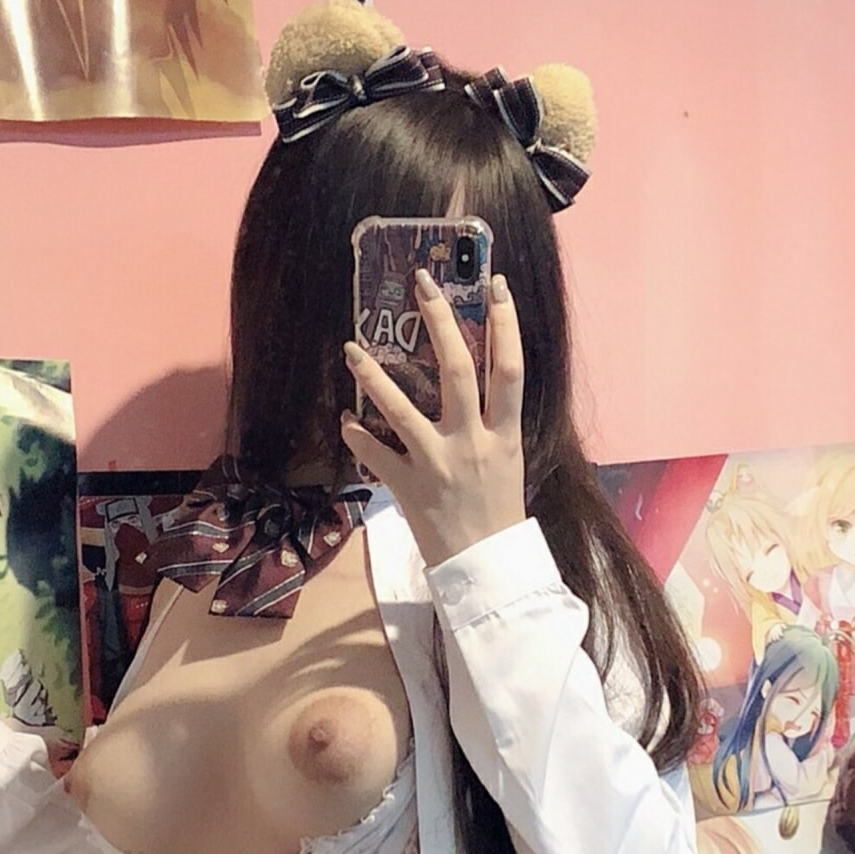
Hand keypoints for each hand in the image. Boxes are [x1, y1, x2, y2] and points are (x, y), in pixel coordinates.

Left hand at [340, 268, 526, 567]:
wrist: (484, 569)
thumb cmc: (497, 513)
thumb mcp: (510, 462)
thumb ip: (496, 423)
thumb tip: (484, 380)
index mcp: (505, 435)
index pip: (510, 368)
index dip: (505, 323)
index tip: (492, 284)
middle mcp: (473, 443)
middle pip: (459, 371)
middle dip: (440, 322)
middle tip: (422, 284)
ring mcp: (438, 465)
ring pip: (403, 410)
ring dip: (374, 376)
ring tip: (351, 348)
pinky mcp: (409, 488)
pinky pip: (375, 456)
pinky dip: (356, 437)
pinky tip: (344, 420)